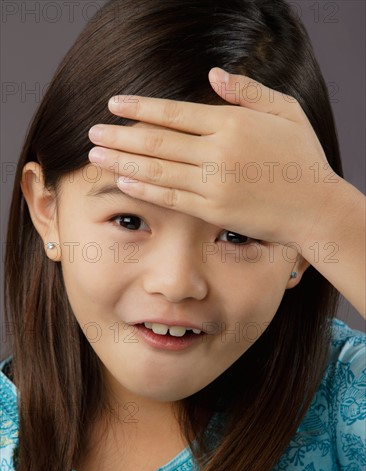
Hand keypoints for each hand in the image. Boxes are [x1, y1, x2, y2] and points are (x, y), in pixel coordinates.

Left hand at [88, 68, 339, 245]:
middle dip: (121, 135)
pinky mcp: (213, 211)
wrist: (316, 208)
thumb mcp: (286, 112)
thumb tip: (213, 75)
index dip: (140, 108)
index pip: (174, 112)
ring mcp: (214, 183)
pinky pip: (171, 197)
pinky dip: (145, 188)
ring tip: (96, 154)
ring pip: (158, 168)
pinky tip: (123, 180)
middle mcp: (218, 151)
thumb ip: (248, 91)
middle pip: (158, 140)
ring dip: (123, 160)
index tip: (114, 104)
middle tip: (94, 131)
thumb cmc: (303, 158)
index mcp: (233, 123)